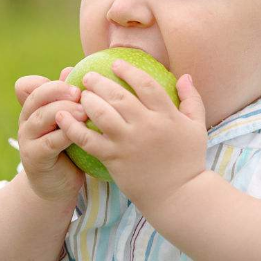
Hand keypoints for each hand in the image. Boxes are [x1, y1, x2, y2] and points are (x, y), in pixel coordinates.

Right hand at [15, 66, 86, 203]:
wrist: (56, 186)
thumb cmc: (67, 148)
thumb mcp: (68, 121)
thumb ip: (68, 98)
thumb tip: (69, 69)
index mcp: (33, 108)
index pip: (29, 86)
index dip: (48, 82)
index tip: (72, 78)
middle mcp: (26, 121)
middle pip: (35, 98)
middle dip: (58, 91)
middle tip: (80, 92)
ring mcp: (27, 140)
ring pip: (41, 118)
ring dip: (63, 111)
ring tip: (84, 111)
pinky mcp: (35, 158)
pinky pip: (49, 142)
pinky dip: (65, 135)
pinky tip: (80, 133)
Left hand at [54, 59, 207, 213]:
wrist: (178, 196)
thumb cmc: (189, 160)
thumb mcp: (197, 127)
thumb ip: (192, 99)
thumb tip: (184, 75)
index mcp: (167, 116)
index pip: (145, 84)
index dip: (128, 71)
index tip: (115, 64)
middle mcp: (146, 126)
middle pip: (118, 96)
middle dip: (100, 82)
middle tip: (88, 77)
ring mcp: (128, 143)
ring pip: (101, 114)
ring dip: (87, 100)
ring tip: (80, 95)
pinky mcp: (114, 159)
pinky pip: (88, 140)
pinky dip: (72, 127)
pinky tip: (62, 117)